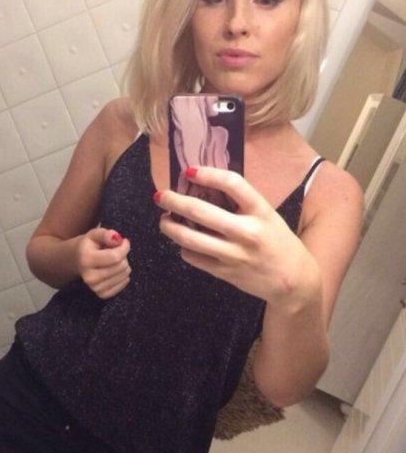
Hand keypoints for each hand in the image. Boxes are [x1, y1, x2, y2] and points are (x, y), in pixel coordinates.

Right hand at [76, 228, 130, 298]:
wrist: (77, 260)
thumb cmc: (89, 246)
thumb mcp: (94, 234)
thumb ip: (105, 234)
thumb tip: (117, 238)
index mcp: (86, 260)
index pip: (115, 257)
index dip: (124, 247)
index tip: (123, 241)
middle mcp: (89, 277)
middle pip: (121, 266)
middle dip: (124, 256)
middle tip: (116, 251)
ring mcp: (95, 287)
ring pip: (124, 275)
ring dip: (124, 266)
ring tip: (114, 261)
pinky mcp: (102, 294)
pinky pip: (123, 285)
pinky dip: (123, 276)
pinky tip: (116, 270)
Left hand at [156, 166, 320, 308]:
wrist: (292, 281)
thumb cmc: (277, 241)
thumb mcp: (267, 216)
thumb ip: (241, 204)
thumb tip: (203, 188)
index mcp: (262, 211)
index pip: (233, 183)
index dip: (208, 174)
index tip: (190, 171)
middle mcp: (247, 232)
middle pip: (200, 212)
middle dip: (174, 201)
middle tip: (161, 196)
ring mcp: (234, 255)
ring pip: (189, 238)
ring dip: (170, 227)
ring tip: (165, 220)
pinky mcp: (224, 273)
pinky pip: (193, 257)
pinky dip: (183, 247)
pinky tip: (184, 242)